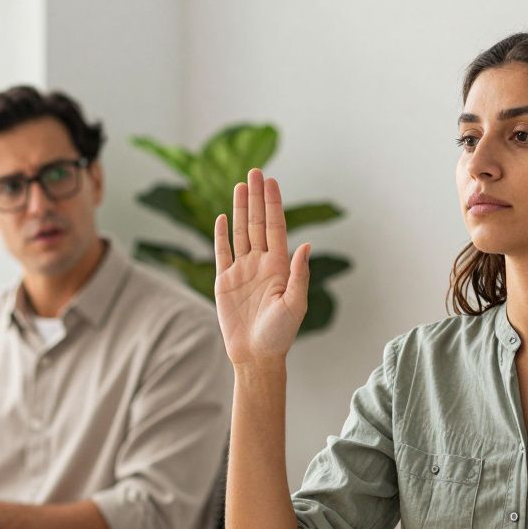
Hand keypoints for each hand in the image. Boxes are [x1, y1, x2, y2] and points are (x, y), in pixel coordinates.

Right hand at [213, 168, 310, 365]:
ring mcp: (242, 271)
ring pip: (240, 232)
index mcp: (279, 266)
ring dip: (240, 209)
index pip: (275, 227)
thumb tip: (305, 245)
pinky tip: (223, 216)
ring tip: (240, 186)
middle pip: (257, 223)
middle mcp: (260, 264)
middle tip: (255, 172)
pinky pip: (222, 252)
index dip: (273, 204)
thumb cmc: (279, 335)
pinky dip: (222, 234)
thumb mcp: (295, 304)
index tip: (271, 181)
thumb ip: (299, 274)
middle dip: (256, 197)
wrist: (256, 356)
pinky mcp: (225, 281)